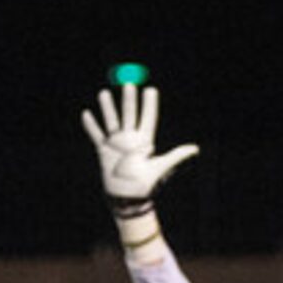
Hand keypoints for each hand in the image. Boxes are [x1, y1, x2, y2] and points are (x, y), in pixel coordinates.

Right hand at [81, 83, 200, 206]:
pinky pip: (96, 135)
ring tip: (104, 93)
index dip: (150, 104)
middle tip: (129, 84)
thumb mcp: (161, 167)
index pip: (148, 118)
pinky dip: (90, 125)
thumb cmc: (146, 185)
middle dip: (129, 100)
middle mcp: (130, 139)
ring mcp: (116, 144)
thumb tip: (195, 149)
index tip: (151, 89)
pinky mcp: (104, 151)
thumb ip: (177, 156)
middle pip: (129, 114)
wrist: (127, 198)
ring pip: (111, 120)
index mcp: (144, 141)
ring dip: (107, 107)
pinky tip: (87, 114)